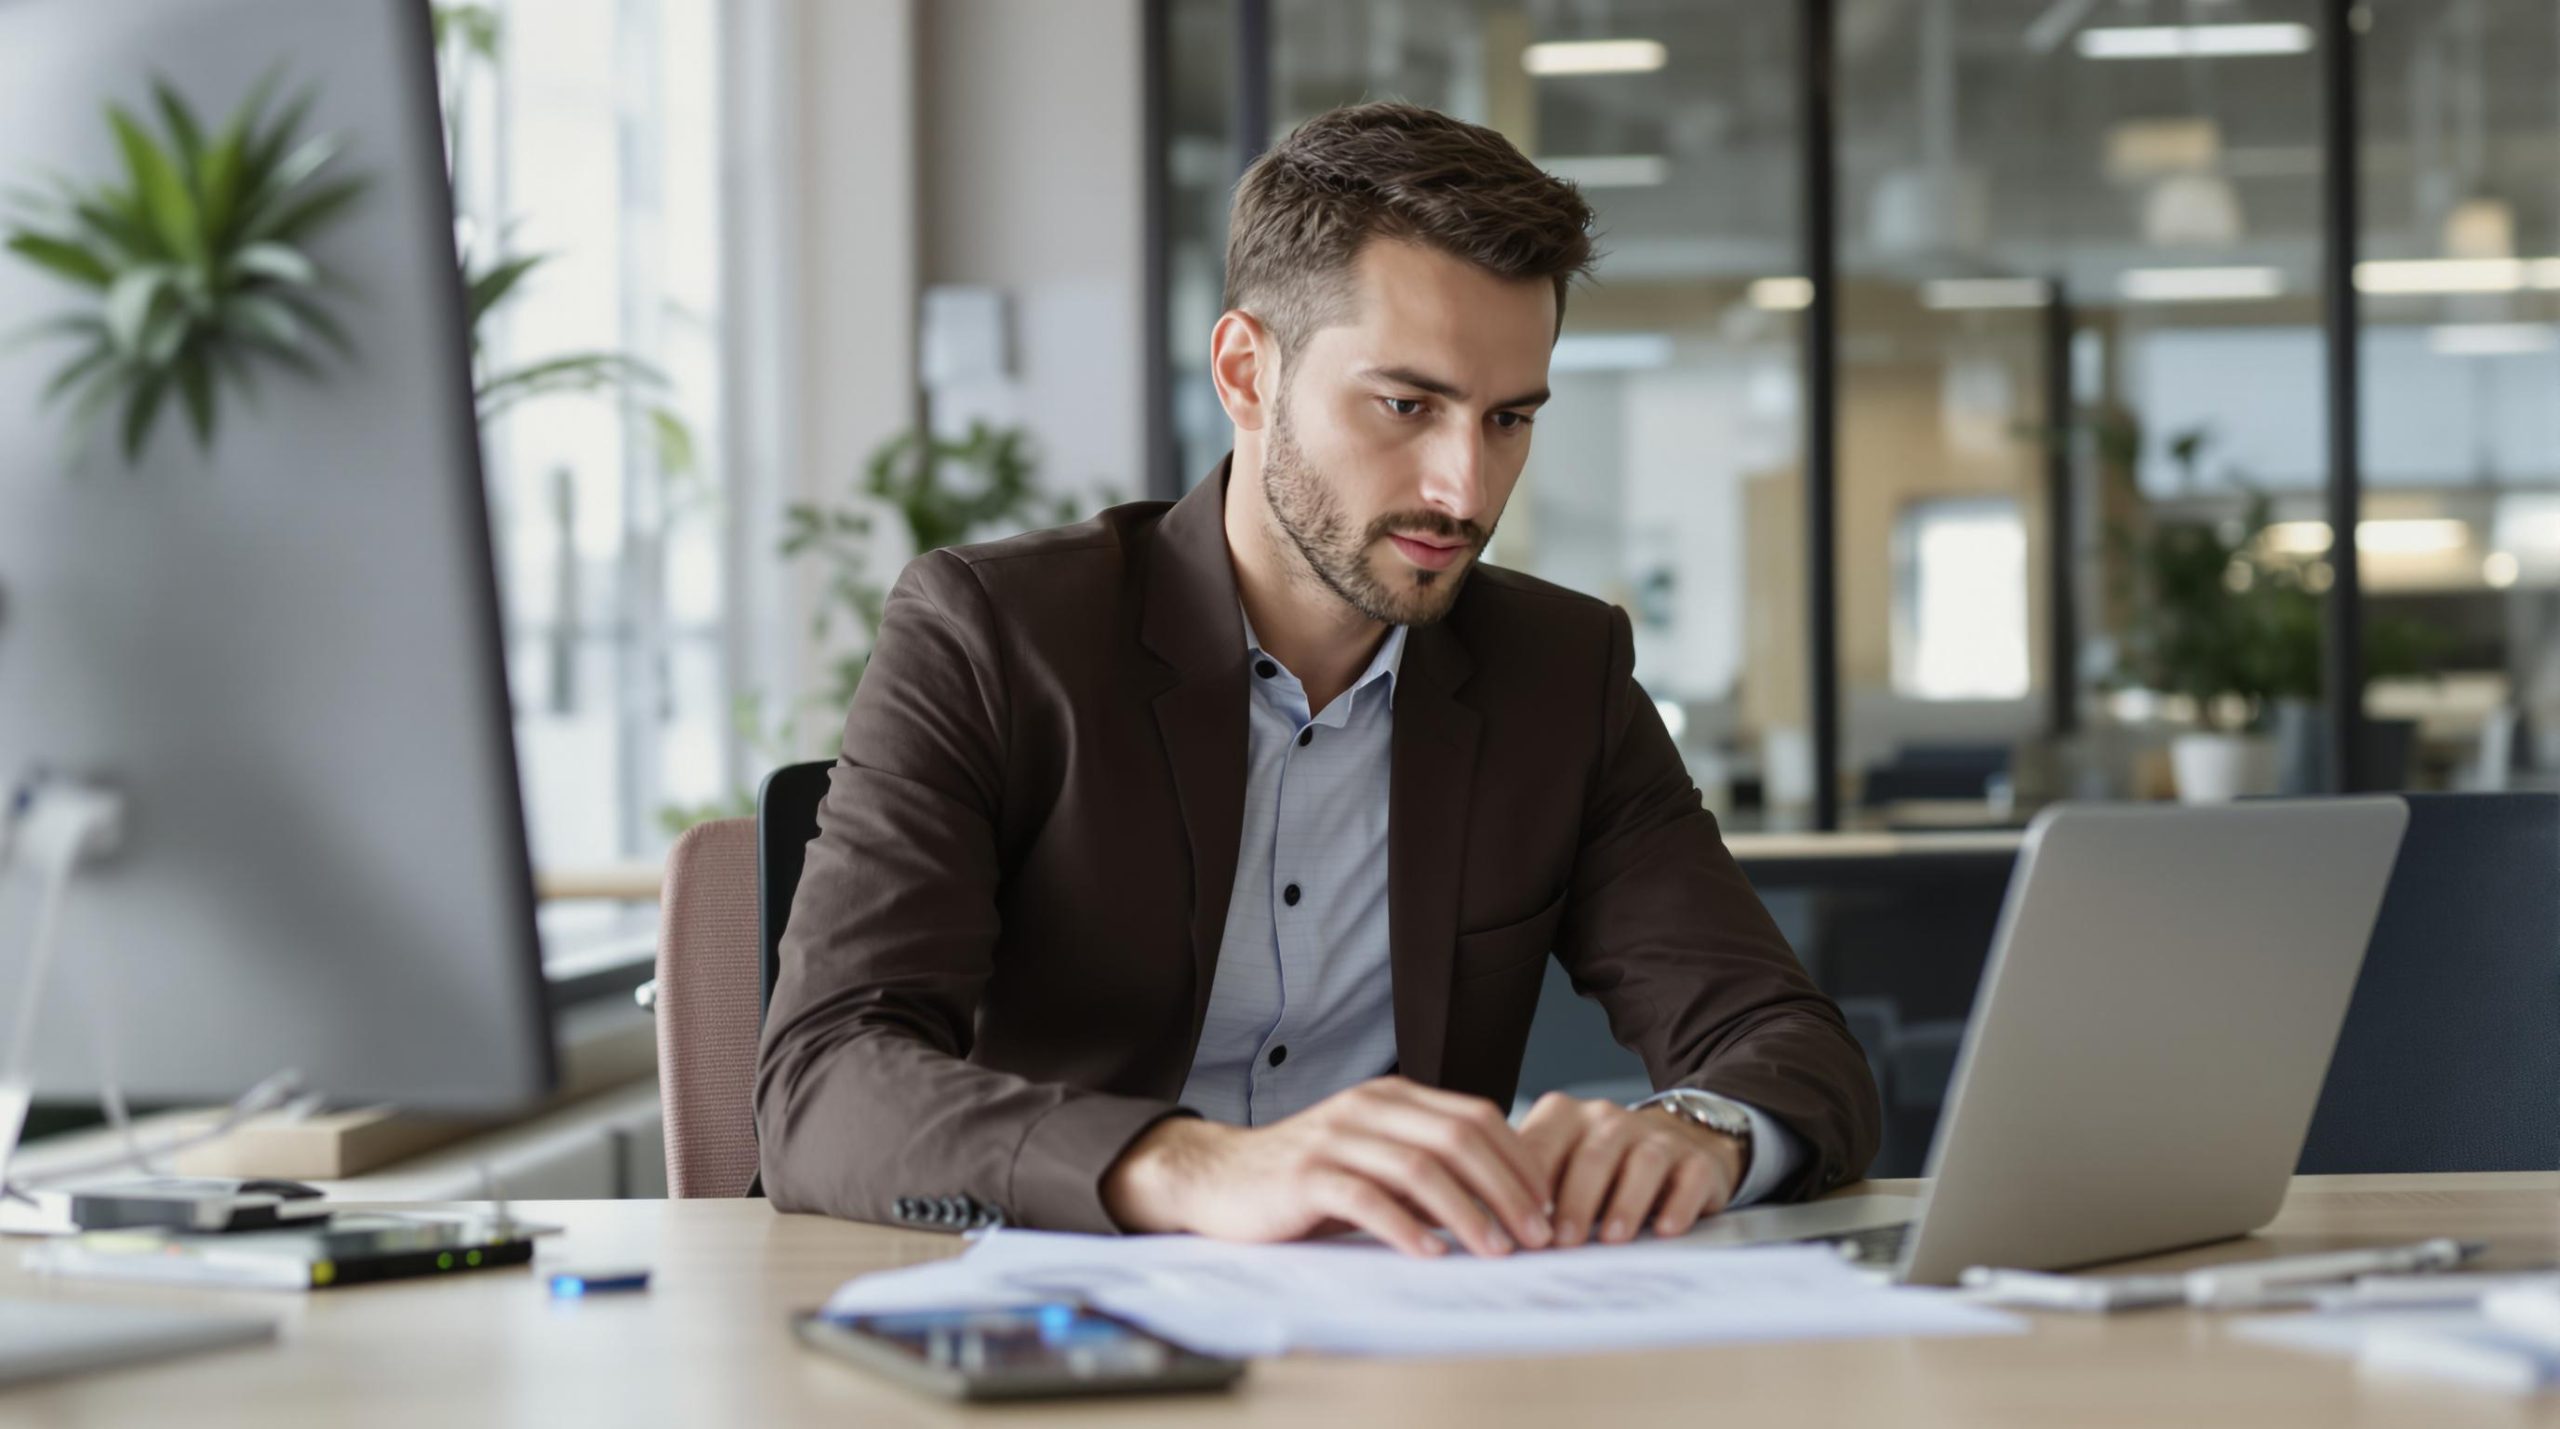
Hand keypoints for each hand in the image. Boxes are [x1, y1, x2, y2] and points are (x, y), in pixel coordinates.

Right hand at [1101, 1076, 1554, 1258]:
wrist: (1220, 1177)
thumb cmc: (1308, 1176)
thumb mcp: (1376, 1158)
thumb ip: (1428, 1165)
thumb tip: (1506, 1201)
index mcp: (1394, 1097)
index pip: (1477, 1117)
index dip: (1520, 1161)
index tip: (1548, 1206)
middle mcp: (1369, 1107)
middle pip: (1459, 1138)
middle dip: (1507, 1188)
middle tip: (1537, 1234)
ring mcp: (1336, 1137)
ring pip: (1420, 1167)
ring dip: (1469, 1212)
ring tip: (1497, 1250)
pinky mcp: (1306, 1175)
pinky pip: (1367, 1197)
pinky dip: (1406, 1227)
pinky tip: (1431, 1254)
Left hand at [1517, 1093, 1747, 1246]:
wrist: (1680, 1143)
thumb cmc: (1601, 1167)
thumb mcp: (1558, 1166)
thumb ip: (1523, 1190)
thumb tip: (1481, 1230)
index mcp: (1564, 1116)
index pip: (1540, 1146)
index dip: (1527, 1188)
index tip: (1517, 1229)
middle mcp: (1608, 1119)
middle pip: (1592, 1156)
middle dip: (1576, 1200)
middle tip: (1562, 1241)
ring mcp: (1655, 1136)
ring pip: (1642, 1162)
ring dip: (1625, 1203)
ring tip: (1612, 1239)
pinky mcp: (1695, 1159)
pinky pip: (1688, 1178)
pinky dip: (1678, 1205)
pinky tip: (1666, 1230)